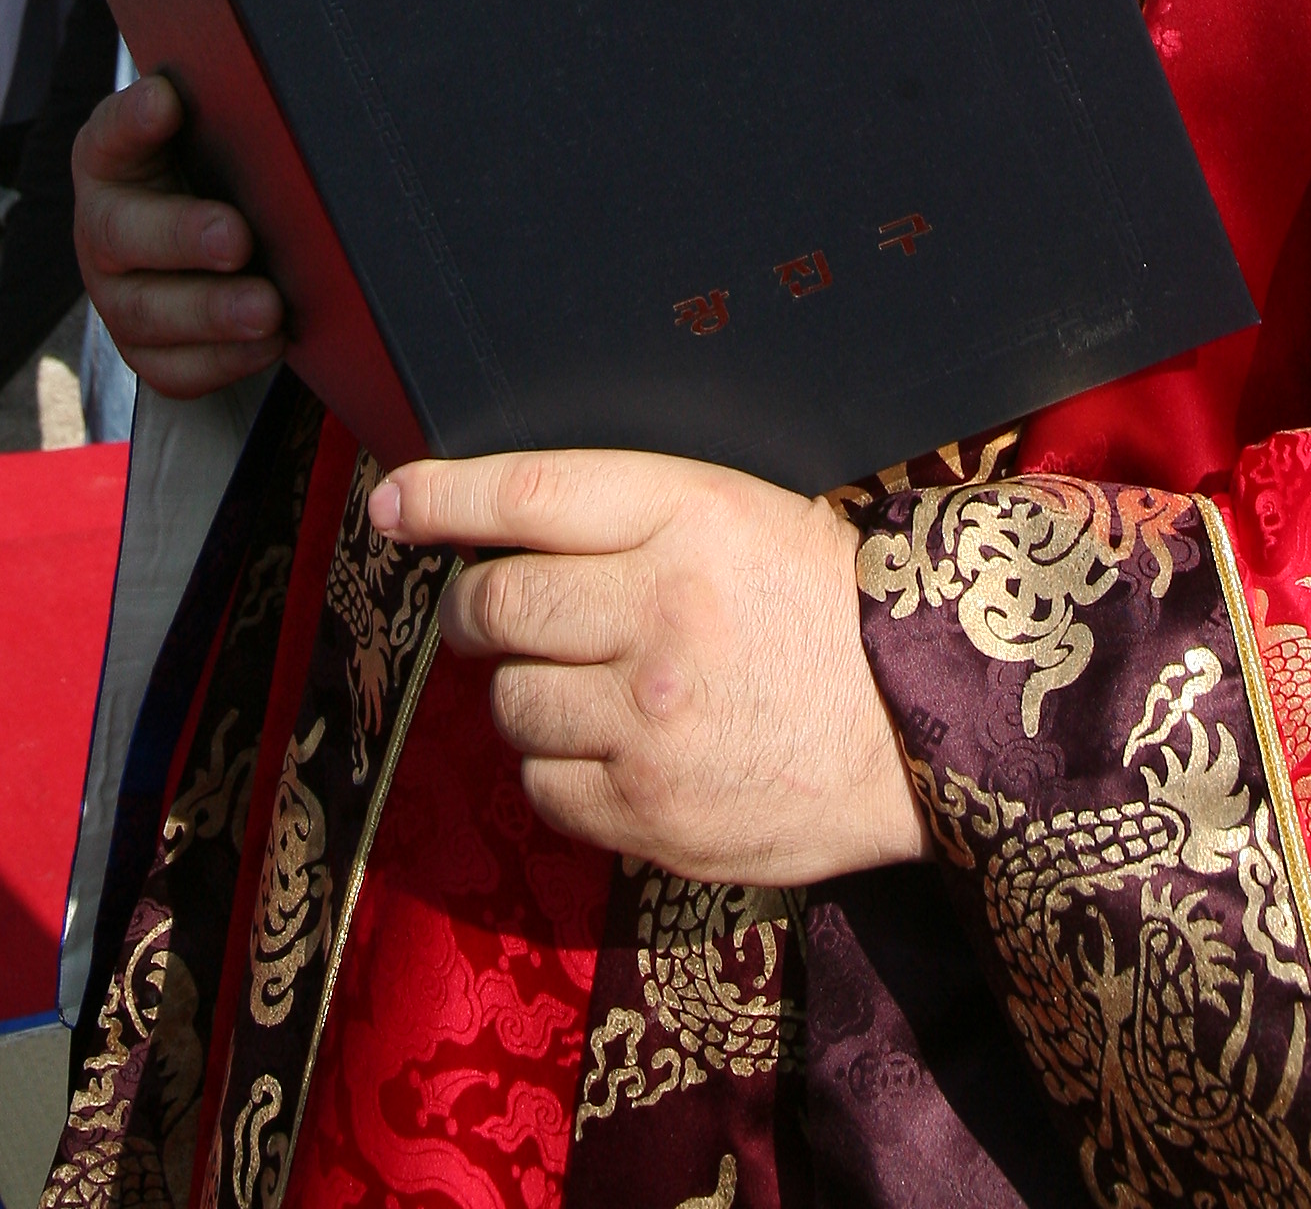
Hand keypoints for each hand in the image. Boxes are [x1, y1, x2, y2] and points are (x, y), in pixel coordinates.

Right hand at [73, 72, 283, 396]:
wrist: (204, 226)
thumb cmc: (207, 162)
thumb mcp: (205, 125)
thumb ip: (216, 105)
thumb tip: (242, 87)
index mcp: (108, 157)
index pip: (110, 132)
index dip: (134, 119)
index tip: (167, 102)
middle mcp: (101, 228)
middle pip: (123, 236)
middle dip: (183, 238)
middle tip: (237, 237)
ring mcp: (116, 296)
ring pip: (148, 314)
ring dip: (211, 315)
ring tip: (267, 309)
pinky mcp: (145, 349)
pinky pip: (174, 369)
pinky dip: (223, 361)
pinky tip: (270, 341)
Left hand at [397, 449, 923, 884]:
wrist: (917, 727)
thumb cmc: (822, 606)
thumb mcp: (740, 514)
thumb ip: (629, 517)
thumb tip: (497, 530)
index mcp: (688, 518)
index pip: (527, 497)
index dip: (442, 497)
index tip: (393, 504)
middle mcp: (660, 614)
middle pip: (495, 606)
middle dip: (473, 611)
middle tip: (489, 613)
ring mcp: (650, 723)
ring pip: (510, 704)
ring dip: (525, 693)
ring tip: (586, 686)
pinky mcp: (651, 813)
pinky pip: (544, 787)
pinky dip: (558, 768)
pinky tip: (611, 748)